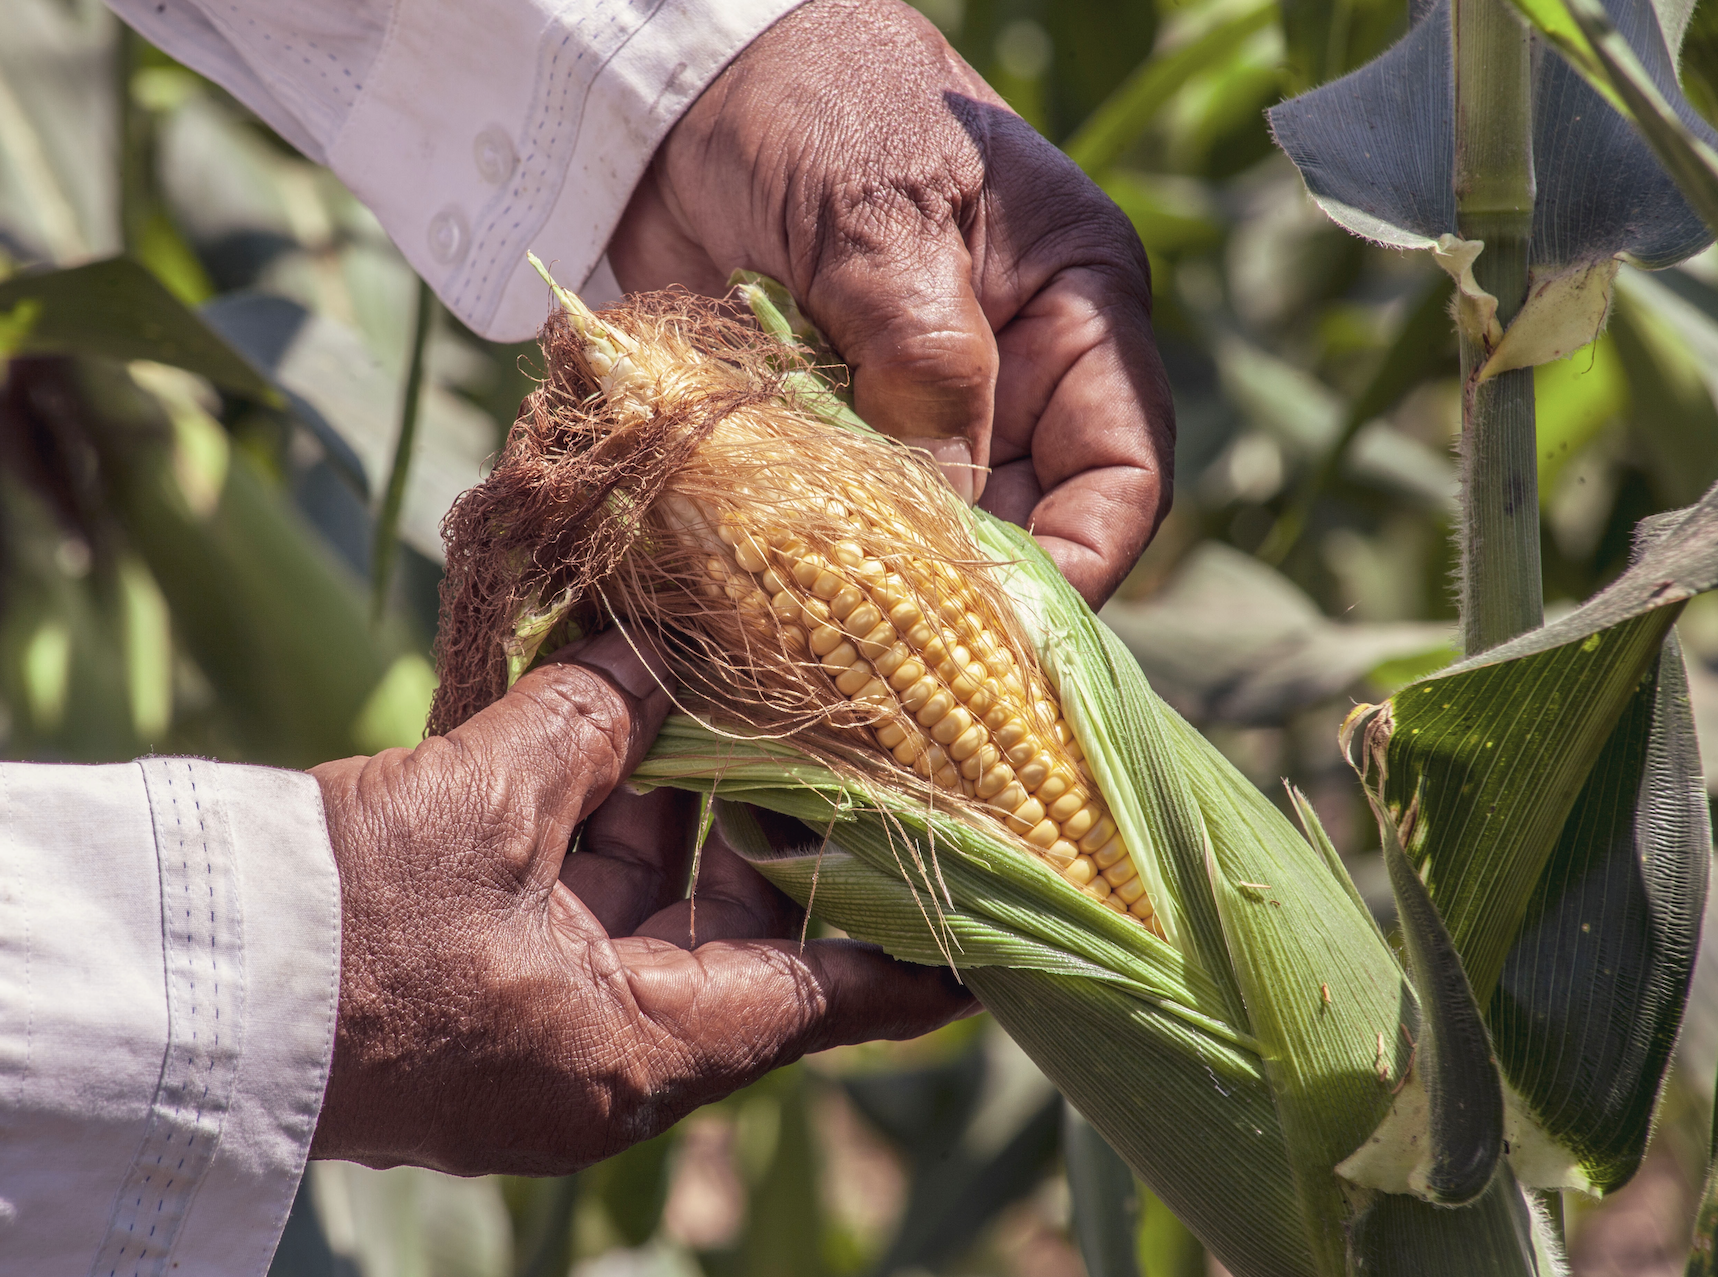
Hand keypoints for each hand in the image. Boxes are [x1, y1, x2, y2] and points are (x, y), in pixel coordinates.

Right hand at [307, 629, 974, 1173]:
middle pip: (740, 937)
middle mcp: (604, 1055)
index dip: (916, 951)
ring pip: (650, 907)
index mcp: (639, 1050)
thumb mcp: (484, 808)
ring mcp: (538, 1025)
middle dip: (776, 826)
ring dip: (677, 805)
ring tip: (730, 695)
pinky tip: (618, 724)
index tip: (997, 909)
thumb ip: (588, 724)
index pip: (827, 998)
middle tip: (845, 730)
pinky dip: (598, 821)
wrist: (172, 991)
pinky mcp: (478, 985)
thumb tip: (652, 654)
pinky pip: (572, 901)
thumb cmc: (342, 928)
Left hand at [608, 0, 1174, 605]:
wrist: (672, 89)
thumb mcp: (878, 213)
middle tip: (893, 669)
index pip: (1123, 473)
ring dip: (882, 593)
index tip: (1006, 635)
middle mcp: (1013, 377)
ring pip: (933, 543)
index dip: (1079, 566)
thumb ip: (924, 355)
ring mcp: (917, 413)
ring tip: (826, 641)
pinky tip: (773, 598)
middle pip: (1027, 529)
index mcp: (1075, 308)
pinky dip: (814, 566)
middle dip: (970, 601)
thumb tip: (945, 514)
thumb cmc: (808, 105)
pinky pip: (843, 528)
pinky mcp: (830, 437)